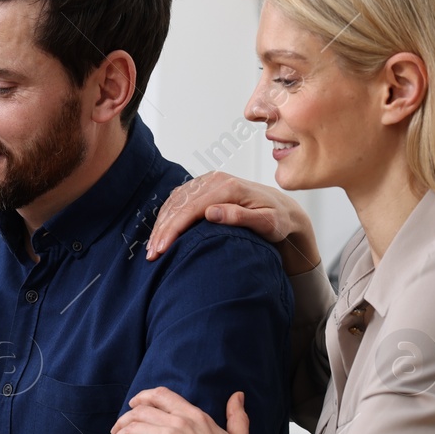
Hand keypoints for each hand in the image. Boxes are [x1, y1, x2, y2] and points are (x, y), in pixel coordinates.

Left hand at [107, 388, 250, 433]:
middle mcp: (179, 422)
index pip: (163, 395)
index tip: (134, 404)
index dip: (144, 397)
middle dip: (125, 417)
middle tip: (117, 428)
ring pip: (132, 426)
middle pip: (142, 410)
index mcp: (196, 417)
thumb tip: (238, 396)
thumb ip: (237, 417)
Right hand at [145, 171, 320, 275]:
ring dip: (161, 224)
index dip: (173, 229)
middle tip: (151, 254)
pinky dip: (167, 216)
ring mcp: (207, 181)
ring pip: (174, 201)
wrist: (283, 208)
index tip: (162, 249)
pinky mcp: (203, 187)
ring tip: (153, 248)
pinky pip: (178, 199)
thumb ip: (241, 216)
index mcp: (228, 187)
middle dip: (162, 230)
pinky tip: (161, 232)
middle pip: (178, 205)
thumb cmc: (278, 220)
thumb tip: (211, 213)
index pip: (191, 208)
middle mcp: (214, 179)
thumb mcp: (268, 222)